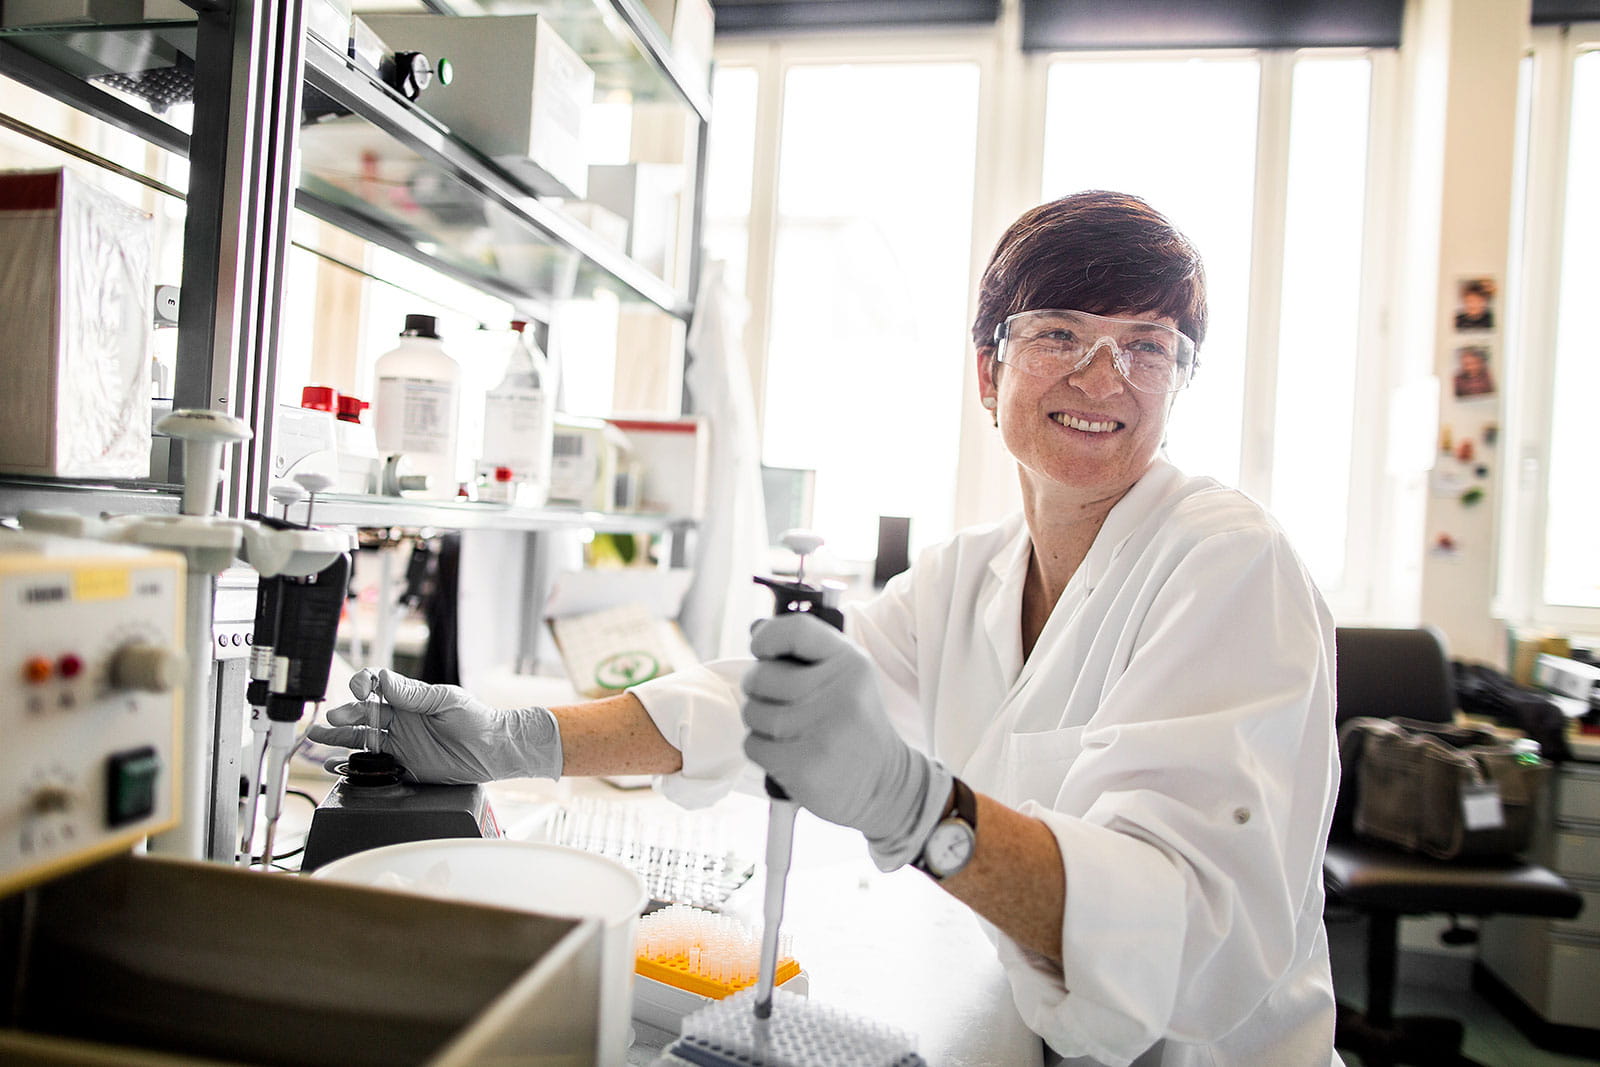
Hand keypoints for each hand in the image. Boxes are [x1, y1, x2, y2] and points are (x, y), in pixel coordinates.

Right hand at [306, 669, 561, 783]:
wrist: (494, 751)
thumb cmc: (476, 719)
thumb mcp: (445, 700)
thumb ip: (413, 693)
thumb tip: (383, 679)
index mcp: (409, 698)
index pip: (377, 686)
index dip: (364, 685)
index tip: (359, 690)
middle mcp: (400, 720)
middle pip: (363, 714)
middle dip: (345, 714)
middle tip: (332, 718)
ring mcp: (399, 743)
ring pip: (361, 738)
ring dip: (338, 737)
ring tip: (317, 736)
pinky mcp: (402, 767)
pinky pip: (372, 766)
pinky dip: (351, 765)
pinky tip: (334, 764)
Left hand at [740, 614, 951, 868]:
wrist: (884, 783)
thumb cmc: (853, 724)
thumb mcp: (846, 679)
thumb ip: (806, 654)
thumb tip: (756, 631)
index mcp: (850, 663)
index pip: (795, 630)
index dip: (767, 638)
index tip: (762, 651)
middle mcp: (839, 692)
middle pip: (761, 675)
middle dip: (758, 689)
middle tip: (778, 701)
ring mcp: (822, 731)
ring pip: (752, 711)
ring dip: (760, 723)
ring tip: (788, 731)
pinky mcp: (804, 765)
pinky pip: (752, 744)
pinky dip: (761, 749)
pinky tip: (787, 753)